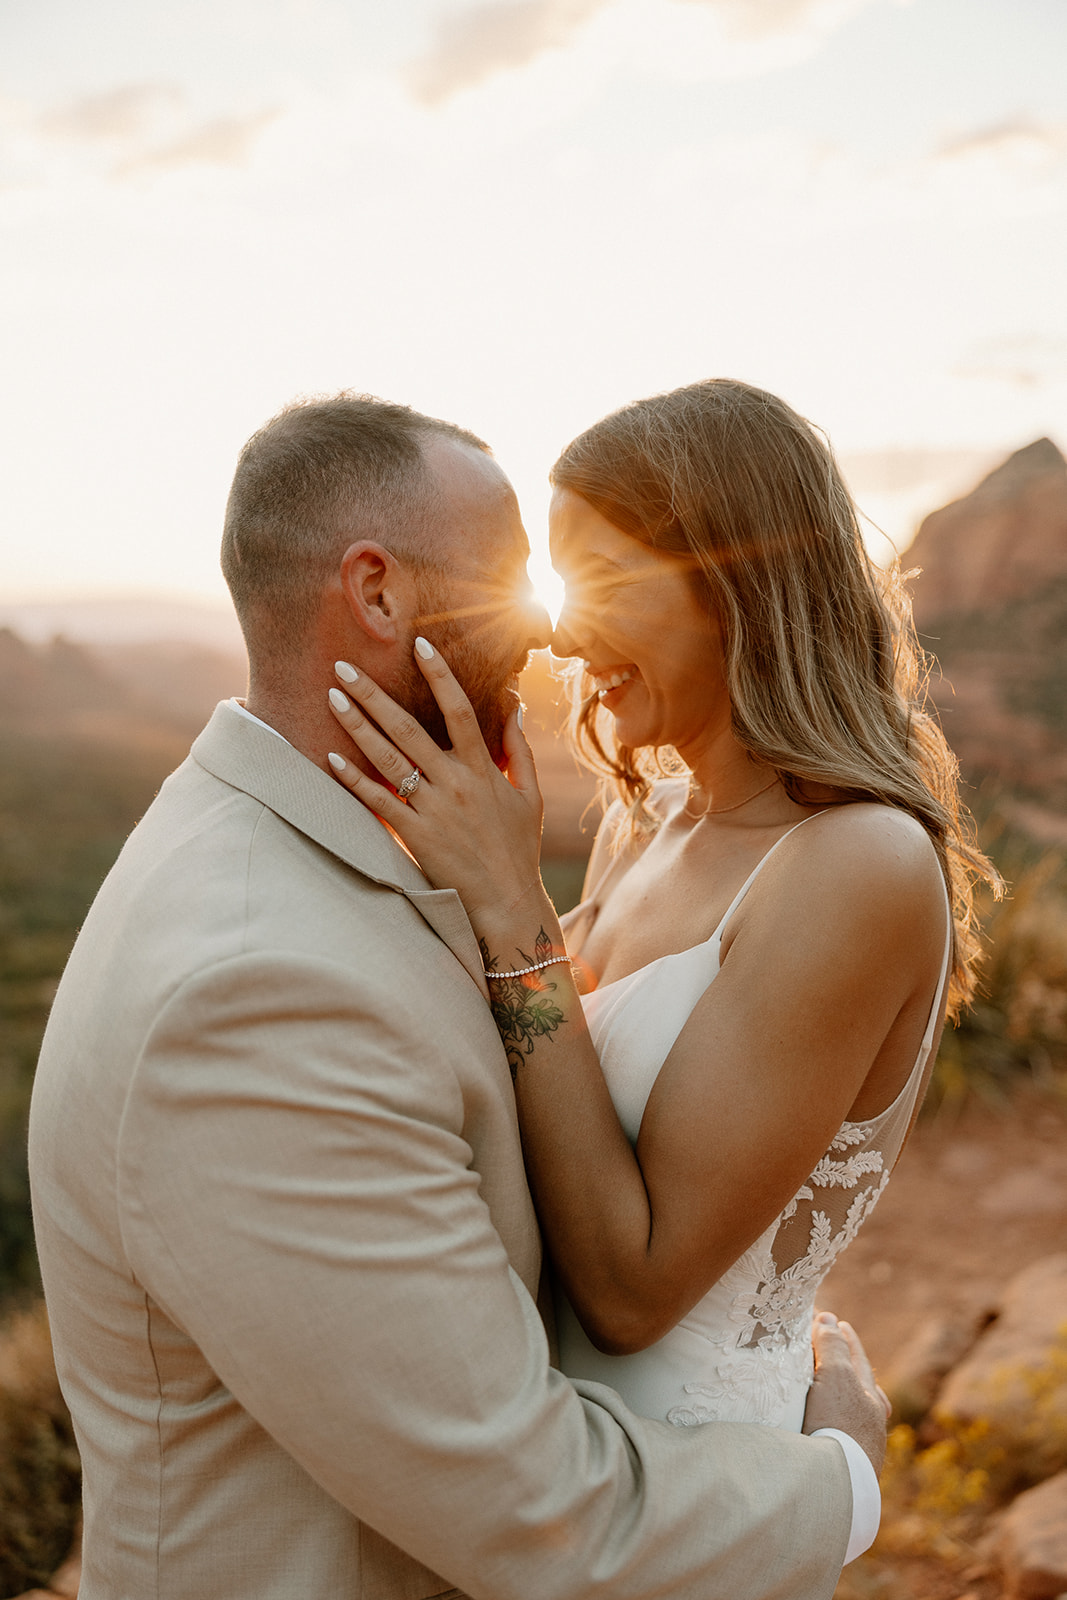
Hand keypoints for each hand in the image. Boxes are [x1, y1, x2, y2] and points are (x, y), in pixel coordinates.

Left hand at [325, 641, 547, 936]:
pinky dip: (354, 779)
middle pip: (408, 728)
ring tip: (333, 698)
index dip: (440, 674)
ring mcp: (433, 809)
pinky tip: (332, 757)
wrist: (506, 902)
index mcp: (482, 769)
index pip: (460, 710)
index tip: (420, 644)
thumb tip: (514, 704)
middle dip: (374, 694)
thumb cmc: (517, 849)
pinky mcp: (414, 835)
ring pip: (388, 759)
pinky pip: (378, 801)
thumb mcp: (529, 795)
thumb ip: (519, 748)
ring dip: (357, 726)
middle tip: (344, 667)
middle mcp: (455, 783)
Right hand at [803, 1312, 888, 1474]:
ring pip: (853, 1418)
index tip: (839, 1323)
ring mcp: (859, 1452)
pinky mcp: (844, 1472)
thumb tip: (829, 1319)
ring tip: (826, 1394)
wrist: (835, 1487)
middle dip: (849, 1371)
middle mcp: (870, 1426)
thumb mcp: (835, 1376)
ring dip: (840, 1402)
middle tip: (836, 1355)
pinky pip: (839, 1440)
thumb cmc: (838, 1425)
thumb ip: (832, 1346)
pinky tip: (820, 1433)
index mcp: (871, 1400)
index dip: (847, 1339)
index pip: (858, 1360)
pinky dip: (831, 1427)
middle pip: (862, 1391)